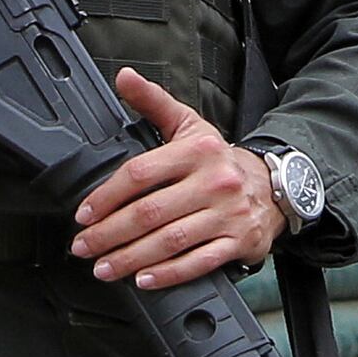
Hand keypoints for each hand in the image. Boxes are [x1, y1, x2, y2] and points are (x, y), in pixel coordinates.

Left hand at [72, 68, 282, 290]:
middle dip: (110, 234)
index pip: (141, 174)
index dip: (107, 196)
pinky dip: (169, 275)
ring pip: (170, 241)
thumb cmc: (218, 160)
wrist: (274, 186)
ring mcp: (227, 214)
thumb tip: (124, 77)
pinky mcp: (238, 242)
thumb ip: (153, 102)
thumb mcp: (189, 125)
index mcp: (196, 150)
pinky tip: (144, 280)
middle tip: (84, 246)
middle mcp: (214, 181)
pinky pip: (198, 262)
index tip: (85, 214)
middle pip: (150, 212)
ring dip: (131, 258)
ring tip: (104, 267)